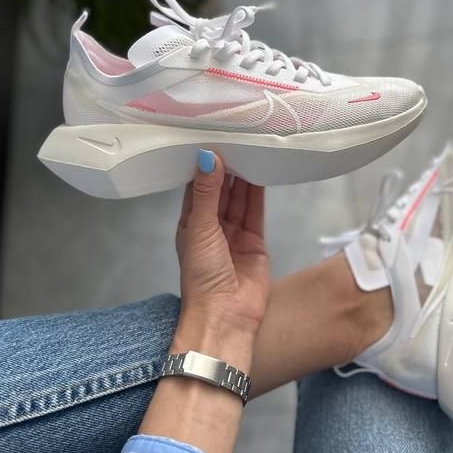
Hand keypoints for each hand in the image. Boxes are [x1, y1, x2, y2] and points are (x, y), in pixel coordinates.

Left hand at [175, 150, 269, 337]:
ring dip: (244, 176)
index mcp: (190, 224)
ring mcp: (234, 234)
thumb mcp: (200, 229)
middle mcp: (212, 227)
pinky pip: (257, 210)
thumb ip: (206, 193)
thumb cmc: (202, 277)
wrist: (226, 316)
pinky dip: (259, 191)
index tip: (210, 137)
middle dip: (227, 166)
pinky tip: (261, 170)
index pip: (196, 186)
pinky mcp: (255, 240)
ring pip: (240, 197)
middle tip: (235, 136)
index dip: (203, 164)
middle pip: (221, 189)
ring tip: (249, 147)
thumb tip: (207, 157)